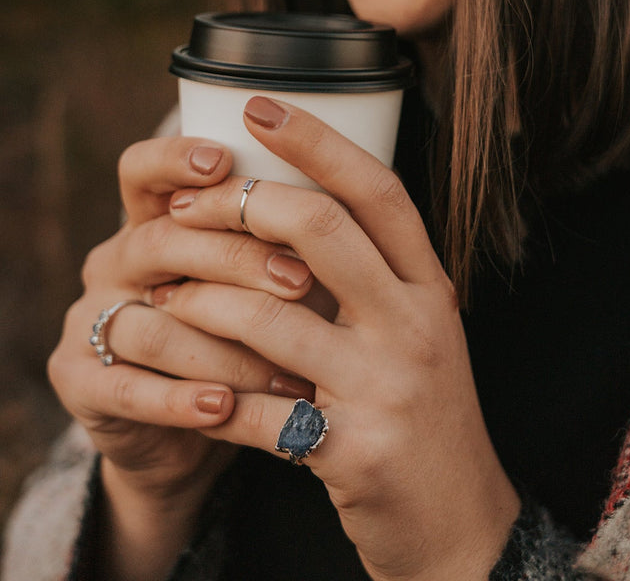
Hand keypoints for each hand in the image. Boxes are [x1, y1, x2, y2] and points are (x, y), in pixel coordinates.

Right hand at [47, 137, 317, 579]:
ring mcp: (91, 320)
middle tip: (301, 281)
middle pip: (160, 241)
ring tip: (290, 370)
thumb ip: (288, 240)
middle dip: (235, 258)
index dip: (175, 158)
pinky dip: (180, 398)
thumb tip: (359, 205)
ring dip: (225, 347)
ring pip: (152, 323)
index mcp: (153, 220)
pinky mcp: (82, 383)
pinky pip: (128, 387)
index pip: (143, 170)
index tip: (225, 159)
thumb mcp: (261, 280)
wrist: (186, 431)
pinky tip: (225, 409)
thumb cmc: (244, 335)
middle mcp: (116, 260)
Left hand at [160, 98, 520, 580]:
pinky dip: (204, 392)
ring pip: (268, 316)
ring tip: (165, 292)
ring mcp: (387, 388)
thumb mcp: (416, 332)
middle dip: (242, 204)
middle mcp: (416, 325)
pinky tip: (178, 384)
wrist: (460, 526)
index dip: (317, 140)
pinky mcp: (351, 452)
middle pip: (323, 230)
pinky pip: (252, 409)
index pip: (378, 190)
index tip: (259, 106)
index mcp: (430, 287)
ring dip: (201, 300)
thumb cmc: (421, 414)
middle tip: (187, 203)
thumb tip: (292, 206)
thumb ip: (371, 274)